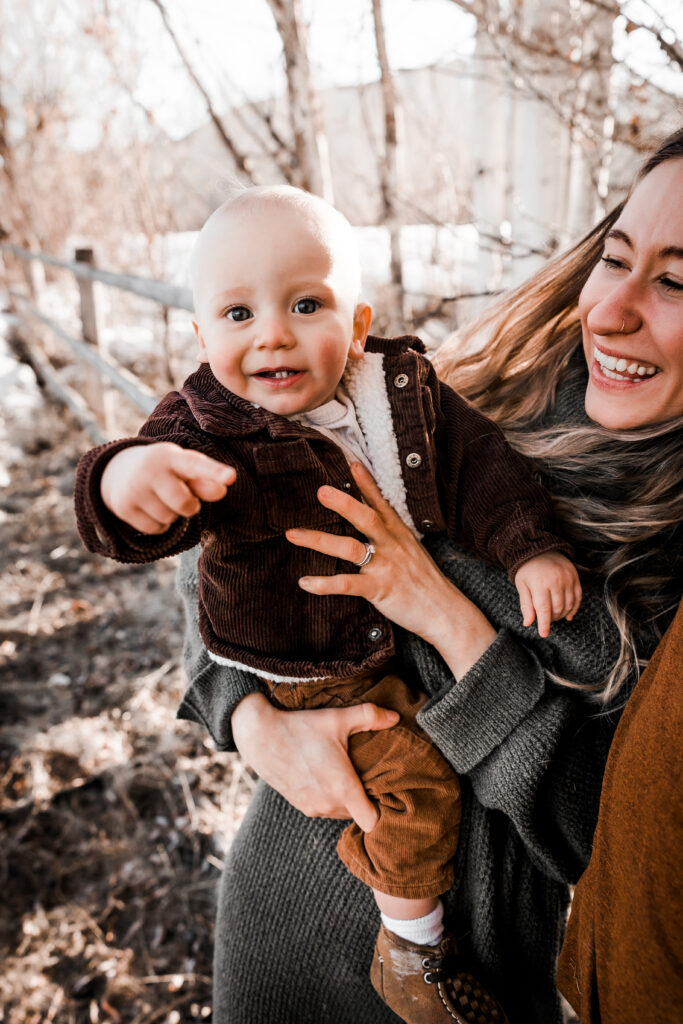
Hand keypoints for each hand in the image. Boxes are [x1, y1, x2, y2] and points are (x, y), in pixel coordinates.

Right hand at [100, 442, 235, 533]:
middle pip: (185, 504)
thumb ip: (205, 479)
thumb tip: (221, 491)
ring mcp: (134, 489)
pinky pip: (156, 529)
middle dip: (189, 506)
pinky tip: (151, 509)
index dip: (214, 472)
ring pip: (170, 519)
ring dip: (172, 515)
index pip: (195, 465)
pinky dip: (159, 524)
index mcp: (171, 456)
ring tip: (161, 498)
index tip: (231, 477)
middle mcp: (150, 469)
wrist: (119, 471)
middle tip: (180, 494)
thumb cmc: (165, 471)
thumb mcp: (183, 469)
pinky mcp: (123, 508)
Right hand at [231, 692, 398, 831]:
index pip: (372, 822)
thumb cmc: (301, 727)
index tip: (385, 791)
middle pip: (359, 815)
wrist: (260, 736)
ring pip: (342, 812)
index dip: (382, 810)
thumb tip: (396, 717)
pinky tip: (329, 776)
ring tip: (349, 775)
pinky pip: (325, 809)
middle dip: (366, 800)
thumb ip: (370, 716)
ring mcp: (313, 807)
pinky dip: (330, 798)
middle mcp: (329, 804)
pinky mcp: (301, 806)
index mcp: (342, 788)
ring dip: (347, 800)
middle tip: (369, 776)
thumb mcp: (338, 718)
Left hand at [286, 462, 496, 676]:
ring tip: (294, 534)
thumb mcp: (412, 550)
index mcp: (399, 533)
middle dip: (343, 503)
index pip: (381, 503)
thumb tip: (374, 522)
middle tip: (321, 490)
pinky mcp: (380, 589)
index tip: (351, 463)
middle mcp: (391, 545)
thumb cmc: (426, 582)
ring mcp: (385, 566)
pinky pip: (348, 584)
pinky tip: (305, 582)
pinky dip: (325, 584)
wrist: (445, 611)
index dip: (366, 483)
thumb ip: (392, 535)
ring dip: (319, 540)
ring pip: (350, 548)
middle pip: (365, 518)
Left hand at [514, 551, 581, 637]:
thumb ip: (526, 605)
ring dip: (562, 614)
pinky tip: (568, 615)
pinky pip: (578, 596)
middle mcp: (555, 581)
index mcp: (539, 583)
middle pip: (557, 608)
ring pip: (569, 604)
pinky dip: (574, 608)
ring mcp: (567, 578)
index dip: (544, 623)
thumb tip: (528, 623)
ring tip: (554, 615)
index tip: (544, 634)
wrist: (539, 549)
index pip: (543, 609)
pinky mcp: (575, 576)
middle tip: (546, 619)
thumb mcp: (522, 586)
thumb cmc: (527, 570)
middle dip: (552, 618)